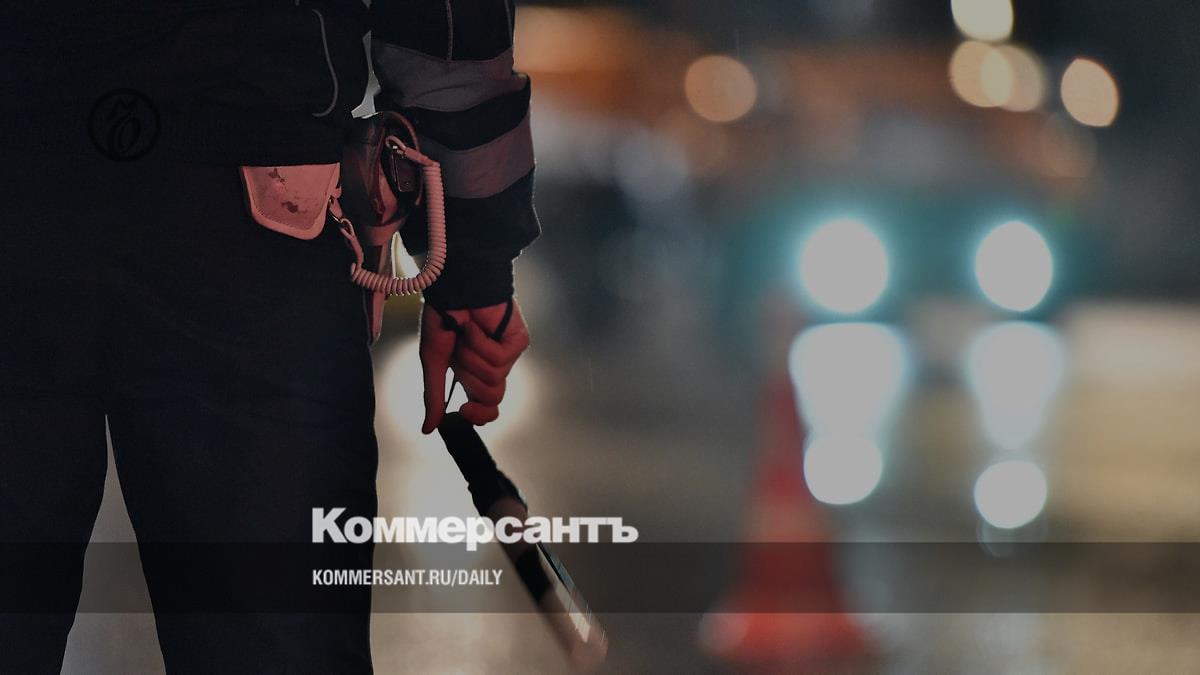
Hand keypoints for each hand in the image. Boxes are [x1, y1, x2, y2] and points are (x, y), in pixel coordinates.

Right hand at [419, 299, 529, 433]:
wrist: (453, 287)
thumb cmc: (444, 317)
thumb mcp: (434, 361)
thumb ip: (434, 395)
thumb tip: (428, 428)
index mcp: (475, 374)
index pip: (488, 409)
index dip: (478, 416)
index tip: (462, 410)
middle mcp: (494, 367)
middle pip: (491, 398)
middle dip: (469, 377)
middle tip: (460, 353)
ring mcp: (508, 354)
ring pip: (493, 379)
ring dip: (471, 356)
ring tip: (466, 334)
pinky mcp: (518, 341)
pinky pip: (498, 359)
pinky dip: (480, 342)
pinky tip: (475, 326)